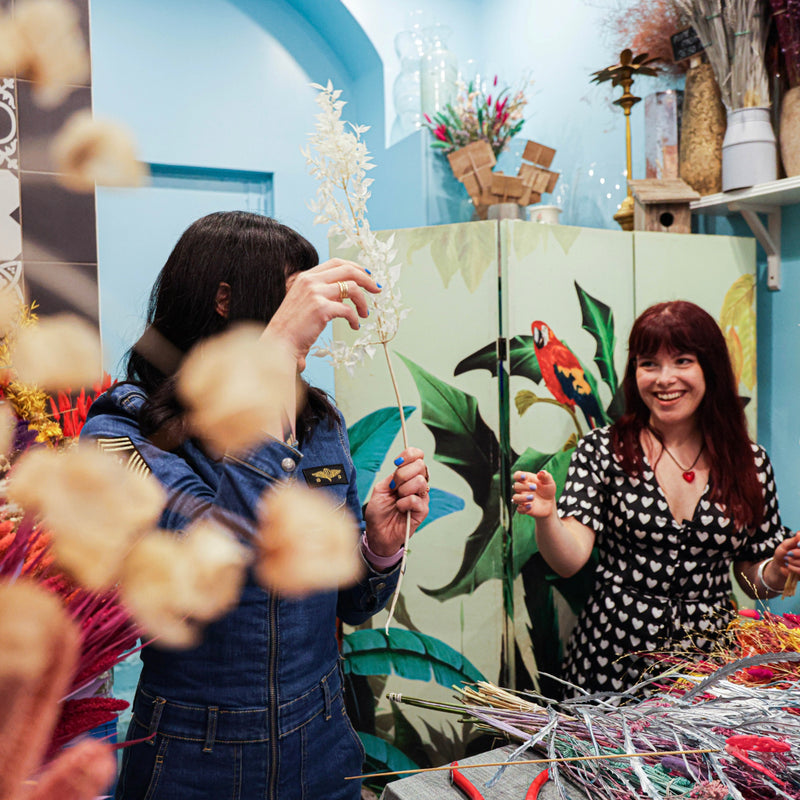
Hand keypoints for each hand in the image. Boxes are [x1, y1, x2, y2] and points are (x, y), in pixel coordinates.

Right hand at [265, 258, 379, 368]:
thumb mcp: (305, 302)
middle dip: (366, 279)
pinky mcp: (321, 308)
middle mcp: (310, 281)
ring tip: (365, 314)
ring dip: (362, 302)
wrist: (279, 342)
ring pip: (351, 288)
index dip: (355, 267)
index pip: (336, 263)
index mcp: (306, 277)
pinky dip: (355, 319)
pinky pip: (348, 310)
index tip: (367, 276)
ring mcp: (315, 293)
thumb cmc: (293, 327)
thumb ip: (322, 293)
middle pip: (347, 270)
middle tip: (376, 289)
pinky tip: (354, 326)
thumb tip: (344, 295)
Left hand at [364, 447, 428, 554]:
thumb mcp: (380, 489)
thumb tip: (401, 467)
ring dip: (403, 489)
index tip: (397, 461)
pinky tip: (399, 508)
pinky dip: (403, 503)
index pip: (417, 456)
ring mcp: (421, 497)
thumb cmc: (378, 512)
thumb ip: (392, 476)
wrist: (378, 533)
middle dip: (402, 474)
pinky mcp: (423, 510)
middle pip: (420, 465)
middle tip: (393, 486)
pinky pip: (416, 499)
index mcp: (407, 475)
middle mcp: (417, 484)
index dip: (409, 454)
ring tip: (396, 499)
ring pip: (420, 481)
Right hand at [512, 470, 557, 518]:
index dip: (518, 476)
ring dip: (522, 498)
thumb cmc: (547, 490)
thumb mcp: (549, 482)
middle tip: (535, 487)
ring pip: (515, 498)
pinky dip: (523, 508)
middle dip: (524, 487)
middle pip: (516, 486)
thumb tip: (541, 472)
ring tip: (532, 497)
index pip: (517, 475)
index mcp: (526, 480)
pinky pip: (519, 509)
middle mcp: (522, 489)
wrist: (550, 503)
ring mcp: (522, 499)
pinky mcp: (524, 508)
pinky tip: (530, 506)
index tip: (524, 477)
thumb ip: (545, 476)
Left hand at [771, 530, 799, 584]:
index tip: (798, 545)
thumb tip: (799, 533)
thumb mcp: (786, 545)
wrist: (779, 566)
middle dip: (797, 553)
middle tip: (788, 553)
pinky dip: (793, 568)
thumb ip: (794, 540)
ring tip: (787, 559)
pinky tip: (788, 565)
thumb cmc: (783, 553)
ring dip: (793, 561)